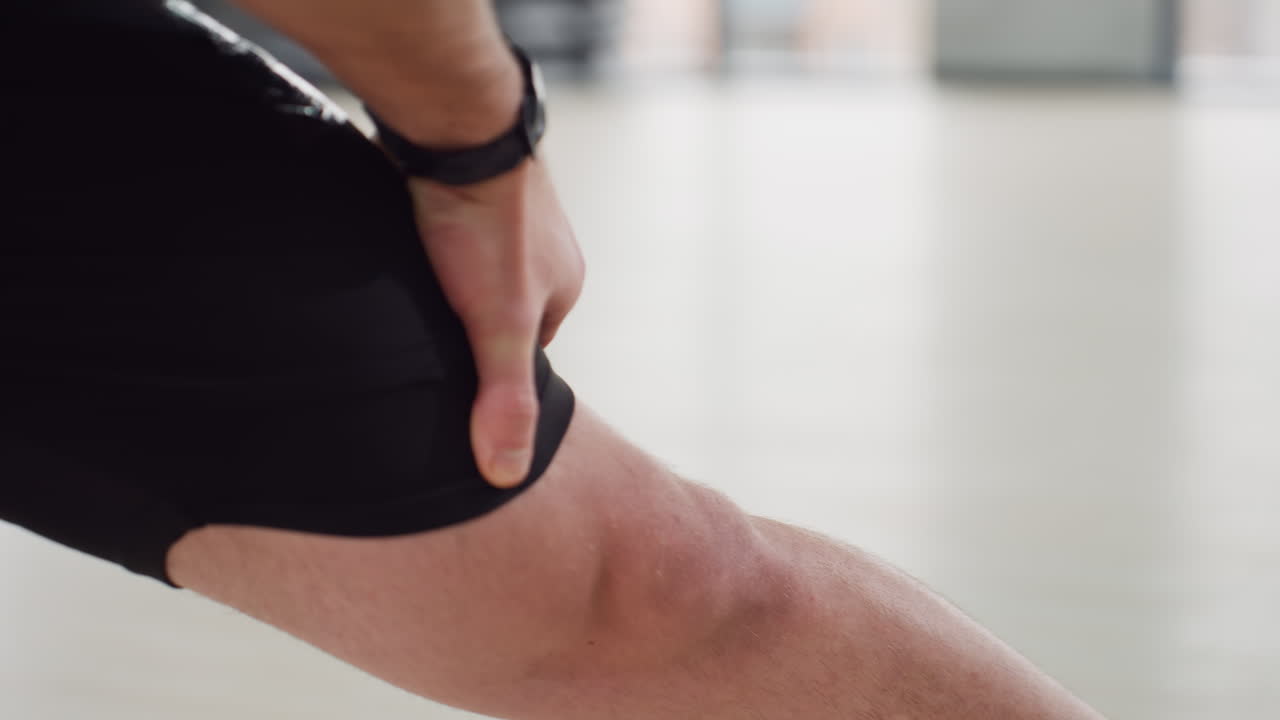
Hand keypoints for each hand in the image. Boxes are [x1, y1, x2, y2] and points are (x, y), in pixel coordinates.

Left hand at [409, 158, 583, 487]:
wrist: (456, 126)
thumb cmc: (484, 226)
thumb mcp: (497, 325)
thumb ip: (503, 399)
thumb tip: (506, 476)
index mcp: (565, 286)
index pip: (528, 354)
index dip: (490, 374)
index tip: (453, 387)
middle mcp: (545, 250)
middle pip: (501, 313)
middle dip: (467, 332)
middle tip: (423, 346)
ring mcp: (509, 215)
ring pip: (474, 274)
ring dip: (447, 290)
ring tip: (408, 305)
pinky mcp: (467, 188)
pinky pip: (451, 236)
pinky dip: (431, 252)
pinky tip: (403, 257)